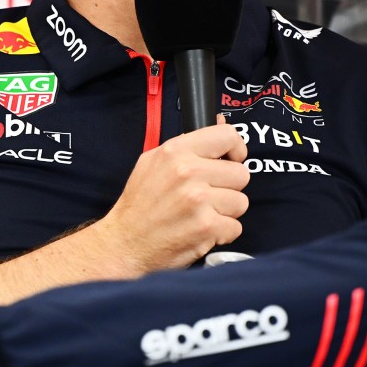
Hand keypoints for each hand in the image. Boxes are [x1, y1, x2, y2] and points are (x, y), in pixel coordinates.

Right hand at [90, 118, 248, 274]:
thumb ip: (188, 145)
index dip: (236, 150)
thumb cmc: (139, 205)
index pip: (228, 136)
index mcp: (175, 151)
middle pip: (240, 174)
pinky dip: (221, 233)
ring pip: (241, 202)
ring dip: (225, 212)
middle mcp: (188, 172)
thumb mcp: (153, 163)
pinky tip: (200, 232)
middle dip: (228, 188)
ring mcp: (198, 200)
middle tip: (206, 197)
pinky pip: (235, 227)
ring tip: (201, 215)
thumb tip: (221, 123)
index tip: (231, 161)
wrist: (124, 243)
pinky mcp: (206, 227)